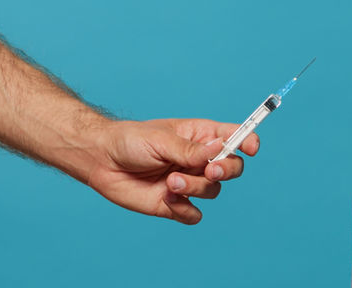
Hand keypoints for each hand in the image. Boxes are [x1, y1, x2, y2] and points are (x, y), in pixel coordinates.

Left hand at [85, 118, 259, 224]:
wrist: (101, 161)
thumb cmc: (131, 142)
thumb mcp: (162, 140)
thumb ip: (191, 150)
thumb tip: (219, 149)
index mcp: (202, 137)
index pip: (236, 137)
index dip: (248, 141)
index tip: (250, 148)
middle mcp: (200, 160)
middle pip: (232, 168)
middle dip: (225, 170)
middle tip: (209, 170)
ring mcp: (189, 182)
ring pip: (213, 191)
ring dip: (195, 188)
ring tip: (171, 181)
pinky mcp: (175, 204)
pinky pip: (194, 214)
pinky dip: (184, 209)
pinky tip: (167, 199)